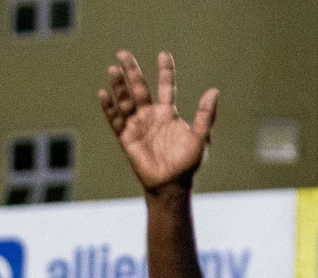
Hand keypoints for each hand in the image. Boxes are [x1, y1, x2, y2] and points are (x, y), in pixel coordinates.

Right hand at [100, 50, 219, 194]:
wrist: (171, 185)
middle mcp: (151, 116)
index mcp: (169, 114)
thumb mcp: (200, 138)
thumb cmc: (187, 164)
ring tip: (113, 68)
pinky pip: (115, 120)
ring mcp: (138, 125)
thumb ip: (206, 115)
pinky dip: (109, 108)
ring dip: (119, 85)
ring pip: (125, 100)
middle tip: (123, 52)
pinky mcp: (127, 138)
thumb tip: (214, 91)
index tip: (163, 54)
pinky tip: (103, 93)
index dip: (165, 70)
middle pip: (140, 88)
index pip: (167, 87)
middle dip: (132, 71)